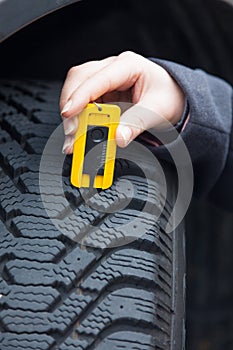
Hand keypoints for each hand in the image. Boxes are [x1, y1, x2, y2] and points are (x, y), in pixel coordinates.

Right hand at [60, 51, 184, 153]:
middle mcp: (112, 69)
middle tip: (72, 132)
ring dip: (72, 114)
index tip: (69, 114)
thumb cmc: (167, 96)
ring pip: (76, 89)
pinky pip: (81, 102)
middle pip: (80, 80)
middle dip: (71, 106)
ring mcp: (104, 80)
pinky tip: (79, 131)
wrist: (172, 97)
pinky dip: (77, 118)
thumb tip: (119, 137)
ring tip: (74, 137)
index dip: (80, 96)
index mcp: (128, 65)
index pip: (98, 78)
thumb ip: (137, 124)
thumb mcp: (157, 110)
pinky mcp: (100, 93)